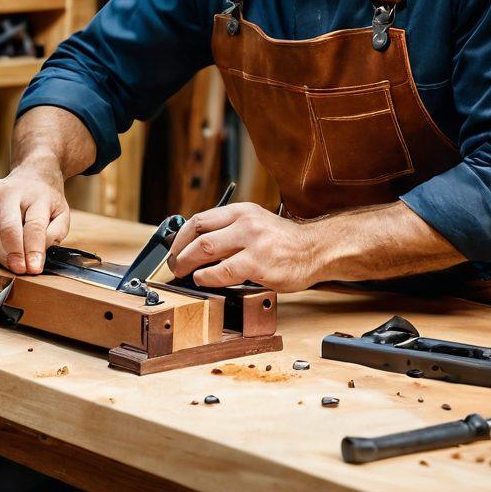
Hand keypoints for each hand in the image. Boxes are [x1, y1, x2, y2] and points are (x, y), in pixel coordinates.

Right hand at [0, 160, 69, 274]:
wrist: (30, 175)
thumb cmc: (44, 200)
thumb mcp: (61, 214)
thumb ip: (54, 234)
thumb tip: (36, 253)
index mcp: (34, 193)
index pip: (33, 225)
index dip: (33, 250)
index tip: (34, 268)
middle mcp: (7, 191)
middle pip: (7, 230)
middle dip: (13, 255)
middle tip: (20, 271)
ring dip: (0, 254)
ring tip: (13, 261)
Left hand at [167, 202, 315, 291]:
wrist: (316, 249)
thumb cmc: (284, 241)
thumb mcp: (255, 223)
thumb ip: (230, 230)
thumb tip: (196, 244)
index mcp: (241, 211)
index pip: (200, 219)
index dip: (180, 236)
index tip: (174, 248)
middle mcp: (245, 222)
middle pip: (198, 234)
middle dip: (179, 252)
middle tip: (174, 265)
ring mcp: (252, 242)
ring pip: (206, 249)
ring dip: (188, 263)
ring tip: (185, 273)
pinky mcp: (258, 264)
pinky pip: (222, 272)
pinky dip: (207, 277)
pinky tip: (204, 280)